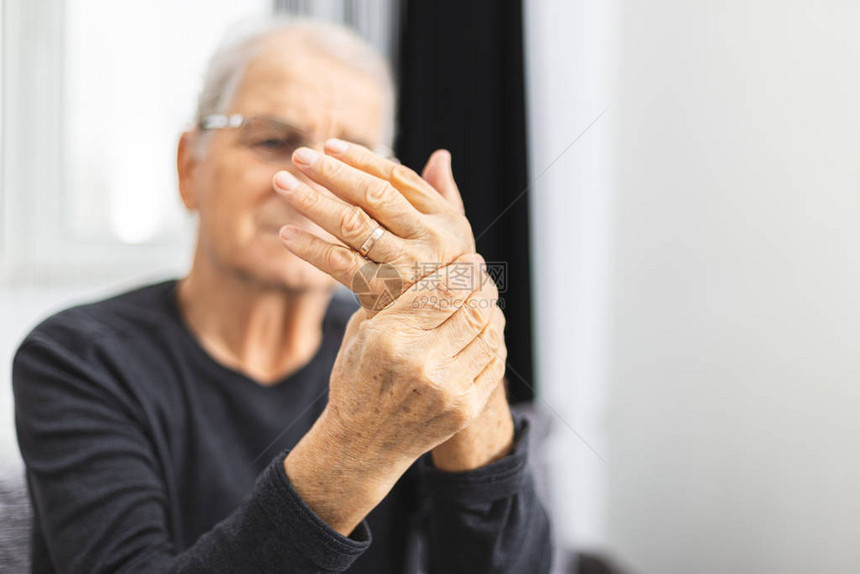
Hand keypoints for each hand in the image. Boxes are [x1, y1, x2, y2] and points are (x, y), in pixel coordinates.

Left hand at [274, 140, 473, 312]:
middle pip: (373, 196)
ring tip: (282, 184)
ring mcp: (404, 266)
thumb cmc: (444, 273)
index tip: (329, 146)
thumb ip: (445, 194)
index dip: (362, 160)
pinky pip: (340, 265)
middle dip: (333, 173)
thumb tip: (440, 154)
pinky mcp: (381, 293)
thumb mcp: (455, 235)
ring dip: (313, 202)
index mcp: (444, 217)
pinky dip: (311, 248)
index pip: (398, 179)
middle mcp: (427, 238)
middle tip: (299, 156)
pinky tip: (286, 234)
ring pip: (353, 225)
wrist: (445, 328)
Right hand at [284, 254, 505, 534]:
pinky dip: (494, 340)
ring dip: (491, 311)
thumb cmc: (358, 379)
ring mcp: (447, 388)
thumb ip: (395, 299)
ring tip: (486, 302)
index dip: (464, 270)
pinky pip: (493, 362)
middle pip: (472, 307)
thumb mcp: (361, 332)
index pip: (442, 290)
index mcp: (389, 337)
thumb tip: (433, 265)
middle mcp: (421, 361)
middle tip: (483, 278)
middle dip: (482, 286)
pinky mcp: (464, 408)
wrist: (363, 444)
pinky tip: (486, 330)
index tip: (471, 261)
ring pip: (488, 333)